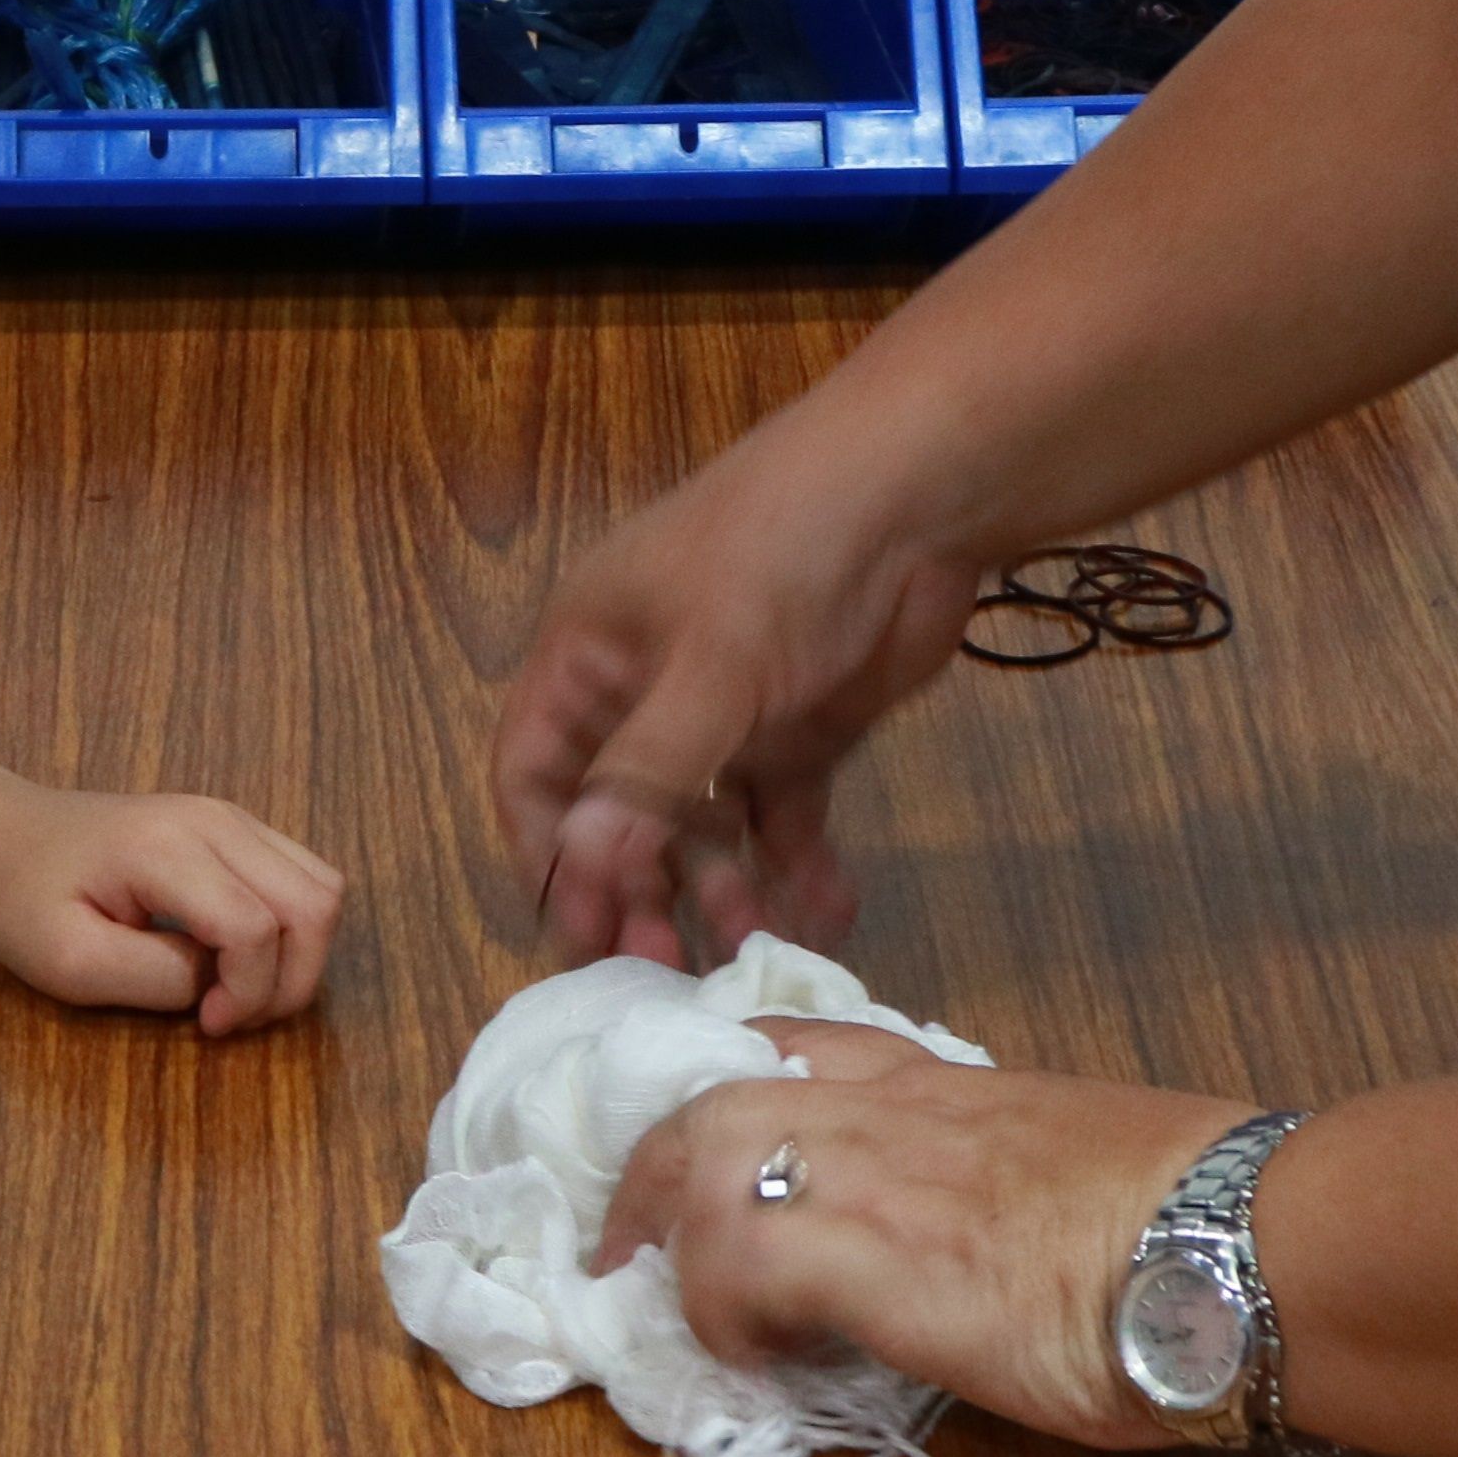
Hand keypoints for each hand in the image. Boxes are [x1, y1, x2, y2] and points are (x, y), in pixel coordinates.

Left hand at [0, 780, 344, 1033]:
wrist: (4, 838)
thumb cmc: (24, 903)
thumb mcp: (67, 963)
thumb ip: (154, 978)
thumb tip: (220, 983)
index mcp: (165, 849)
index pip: (255, 926)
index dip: (247, 993)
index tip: (204, 1025)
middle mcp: (215, 821)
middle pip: (314, 904)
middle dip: (291, 980)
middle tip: (231, 1018)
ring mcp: (232, 818)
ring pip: (323, 889)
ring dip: (301, 957)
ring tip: (241, 992)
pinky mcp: (237, 828)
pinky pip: (303, 879)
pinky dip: (293, 931)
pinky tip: (239, 960)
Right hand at [490, 415, 995, 967]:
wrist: (921, 494)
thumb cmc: (784, 556)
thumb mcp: (711, 663)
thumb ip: (647, 773)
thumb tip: (576, 872)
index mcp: (589, 657)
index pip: (536, 774)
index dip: (552, 855)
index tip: (584, 931)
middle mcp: (645, 690)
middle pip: (620, 815)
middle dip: (640, 888)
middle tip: (667, 961)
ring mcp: (727, 713)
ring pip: (703, 829)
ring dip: (721, 891)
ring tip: (755, 945)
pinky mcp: (801, 730)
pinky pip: (783, 817)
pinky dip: (798, 866)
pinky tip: (826, 913)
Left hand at [591, 1019, 1250, 1449]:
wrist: (1248, 1247)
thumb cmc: (1212, 1230)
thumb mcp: (1102, 1179)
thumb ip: (1033, 1194)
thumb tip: (1027, 1254)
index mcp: (966, 1089)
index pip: (816, 1042)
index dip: (744, 1086)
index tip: (712, 1142)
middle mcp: (905, 1107)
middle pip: (727, 1084)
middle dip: (659, 1162)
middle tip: (637, 1245)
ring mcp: (881, 1165)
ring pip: (704, 1144)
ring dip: (671, 1230)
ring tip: (687, 1315)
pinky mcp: (868, 1248)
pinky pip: (732, 1250)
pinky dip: (720, 1307)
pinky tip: (761, 1361)